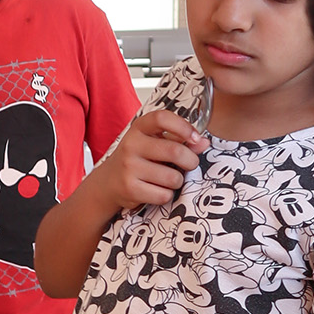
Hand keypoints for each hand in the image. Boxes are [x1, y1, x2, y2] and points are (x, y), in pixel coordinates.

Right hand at [91, 109, 207, 212]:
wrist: (109, 182)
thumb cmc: (139, 159)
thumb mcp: (155, 144)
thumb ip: (180, 141)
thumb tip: (204, 142)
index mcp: (139, 128)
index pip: (162, 118)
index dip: (183, 127)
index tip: (195, 138)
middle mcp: (131, 145)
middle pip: (175, 151)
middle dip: (190, 161)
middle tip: (189, 164)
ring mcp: (129, 167)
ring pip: (172, 178)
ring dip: (177, 181)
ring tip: (168, 179)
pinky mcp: (130, 188)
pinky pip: (163, 195)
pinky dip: (166, 196)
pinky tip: (157, 191)